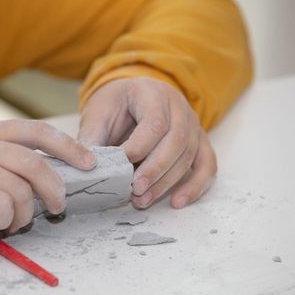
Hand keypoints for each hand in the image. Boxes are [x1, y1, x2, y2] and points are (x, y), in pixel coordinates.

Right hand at [0, 120, 95, 232]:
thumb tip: (31, 181)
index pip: (38, 131)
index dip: (68, 146)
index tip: (88, 161)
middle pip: (37, 164)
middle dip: (55, 190)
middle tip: (56, 208)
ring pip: (21, 191)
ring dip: (23, 214)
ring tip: (8, 223)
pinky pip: (0, 207)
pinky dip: (2, 221)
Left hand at [79, 77, 216, 208]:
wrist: (132, 97)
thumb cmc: (115, 106)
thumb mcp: (98, 114)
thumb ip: (92, 138)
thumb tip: (87, 168)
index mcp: (152, 93)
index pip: (155, 121)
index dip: (140, 146)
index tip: (120, 164)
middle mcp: (179, 107)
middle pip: (177, 139)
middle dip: (155, 169)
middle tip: (134, 189)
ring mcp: (193, 124)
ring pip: (189, 155)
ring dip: (166, 182)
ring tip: (142, 200)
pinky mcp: (199, 142)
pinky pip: (207, 165)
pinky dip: (195, 186)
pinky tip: (177, 202)